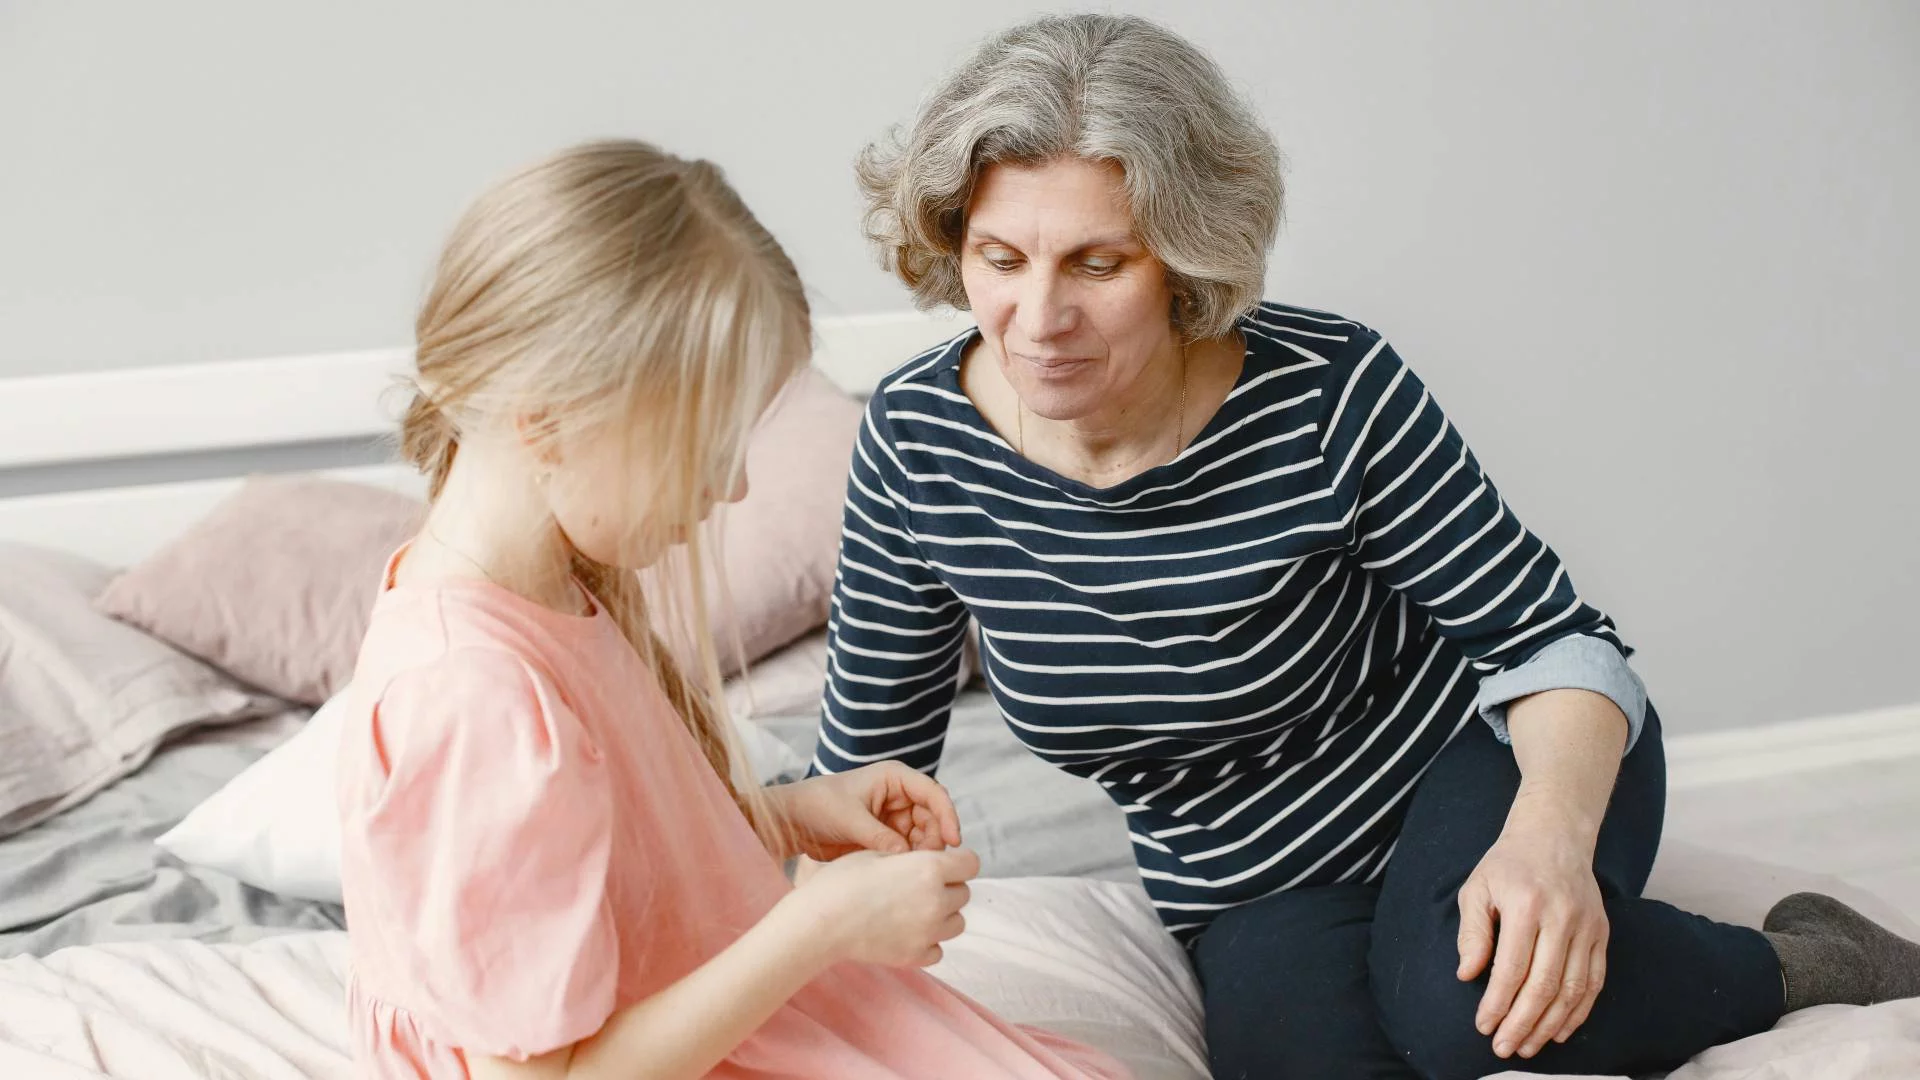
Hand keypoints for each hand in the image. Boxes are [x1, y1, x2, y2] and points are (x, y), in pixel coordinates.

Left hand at [770, 762, 961, 861]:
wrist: (794, 821)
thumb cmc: (818, 805)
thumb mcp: (849, 818)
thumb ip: (879, 837)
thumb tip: (906, 857)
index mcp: (894, 778)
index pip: (933, 793)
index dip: (947, 815)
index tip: (952, 840)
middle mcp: (899, 796)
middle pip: (932, 818)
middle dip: (934, 841)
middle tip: (927, 864)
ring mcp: (894, 817)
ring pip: (923, 837)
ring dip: (921, 854)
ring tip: (910, 871)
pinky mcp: (887, 837)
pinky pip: (908, 850)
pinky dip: (908, 862)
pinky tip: (902, 874)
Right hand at [783, 847, 980, 966]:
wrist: (820, 922)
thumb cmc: (843, 881)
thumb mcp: (877, 853)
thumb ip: (911, 857)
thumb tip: (929, 862)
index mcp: (929, 868)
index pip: (971, 864)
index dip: (959, 861)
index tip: (945, 864)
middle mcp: (936, 900)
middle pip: (963, 893)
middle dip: (948, 887)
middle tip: (919, 887)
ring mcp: (928, 932)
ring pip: (957, 923)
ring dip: (943, 915)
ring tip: (914, 910)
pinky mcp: (915, 956)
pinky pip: (938, 949)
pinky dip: (928, 941)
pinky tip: (906, 931)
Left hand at [1456, 808, 1609, 1059]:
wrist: (1554, 836)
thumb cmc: (1508, 864)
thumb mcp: (1477, 888)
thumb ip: (1472, 932)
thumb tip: (1467, 974)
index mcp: (1526, 905)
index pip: (1511, 967)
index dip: (1497, 1003)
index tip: (1484, 1026)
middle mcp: (1562, 917)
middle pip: (1544, 985)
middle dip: (1522, 1023)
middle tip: (1504, 1048)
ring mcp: (1587, 927)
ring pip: (1573, 989)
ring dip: (1550, 1024)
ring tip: (1529, 1046)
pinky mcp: (1602, 933)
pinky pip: (1595, 981)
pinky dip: (1579, 1011)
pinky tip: (1560, 1030)